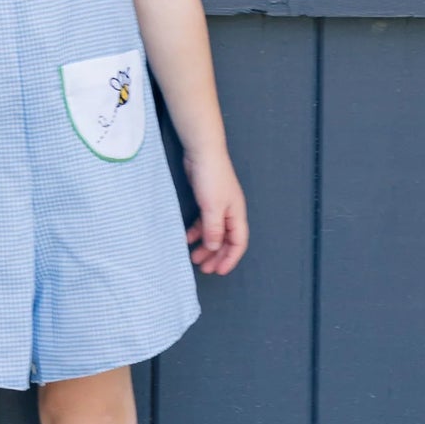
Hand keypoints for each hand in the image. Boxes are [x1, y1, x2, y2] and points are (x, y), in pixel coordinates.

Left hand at [184, 150, 248, 275]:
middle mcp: (230, 212)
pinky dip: (196, 232)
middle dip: (216, 256)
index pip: (238, 243)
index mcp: (236, 215)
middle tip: (203, 269)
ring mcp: (218, 206)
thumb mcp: (213, 207)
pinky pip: (203, 222)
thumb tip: (213, 247)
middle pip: (226, 240)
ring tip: (193, 257)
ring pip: (213, 232)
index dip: (230, 258)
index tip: (219, 271)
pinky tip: (186, 238)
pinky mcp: (206, 200)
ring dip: (204, 246)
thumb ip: (213, 229)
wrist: (202, 152)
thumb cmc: (212, 178)